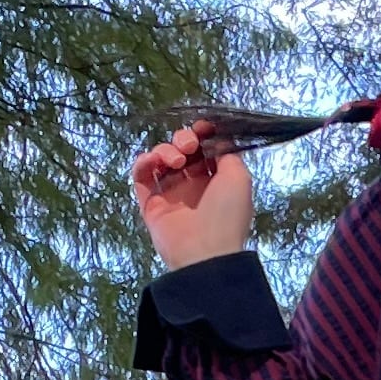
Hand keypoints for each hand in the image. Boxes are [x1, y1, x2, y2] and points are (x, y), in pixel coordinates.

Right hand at [132, 124, 254, 269]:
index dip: (202, 134)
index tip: (202, 127)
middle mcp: (194, 186)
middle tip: (187, 148)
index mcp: (218, 181)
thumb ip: (228, 154)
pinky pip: (141, 176)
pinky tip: (152, 162)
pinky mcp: (150, 204)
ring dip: (165, 151)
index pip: (205, 150)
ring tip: (175, 162)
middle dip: (183, 140)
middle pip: (182, 151)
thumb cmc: (226, 214)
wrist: (204, 252)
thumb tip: (215, 140)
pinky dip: (143, 163)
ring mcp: (171, 195)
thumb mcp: (239, 178)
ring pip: (161, 160)